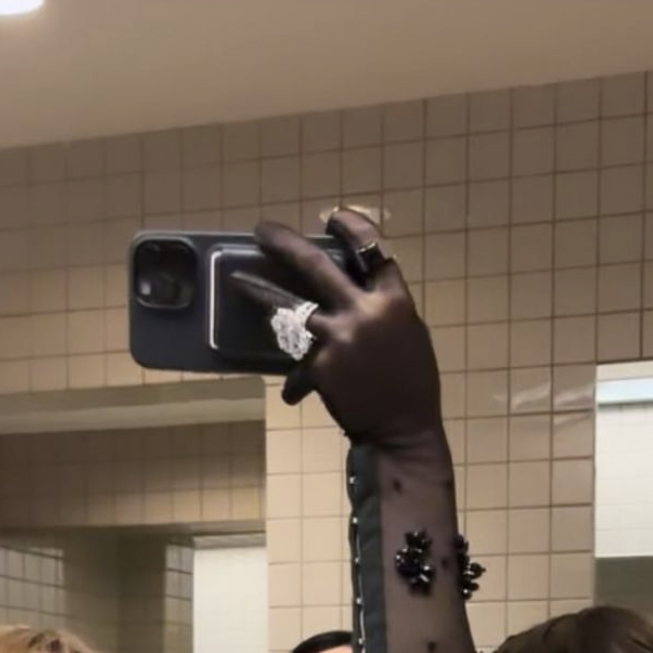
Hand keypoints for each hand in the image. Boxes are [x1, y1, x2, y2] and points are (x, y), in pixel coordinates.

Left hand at [233, 209, 443, 450]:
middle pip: (316, 265)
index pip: (371, 250)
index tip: (334, 219)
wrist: (403, 433)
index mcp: (394, 302)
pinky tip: (293, 391)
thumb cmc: (414, 387)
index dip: (352, 228)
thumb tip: (355, 291)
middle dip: (286, 244)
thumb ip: (384, 310)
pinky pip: (299, 360)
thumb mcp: (411, 337)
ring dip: (259, 291)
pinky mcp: (319, 365)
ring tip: (238, 280)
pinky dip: (298, 380)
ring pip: (289, 306)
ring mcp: (337, 337)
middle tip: (264, 232)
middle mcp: (363, 312)